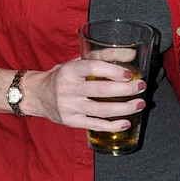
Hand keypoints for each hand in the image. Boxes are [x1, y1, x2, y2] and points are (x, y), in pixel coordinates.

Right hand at [26, 58, 145, 130]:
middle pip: (101, 90)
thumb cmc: (64, 75)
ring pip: (101, 110)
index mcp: (69, 70)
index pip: (92, 67)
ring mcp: (69, 107)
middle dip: (125, 89)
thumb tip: (132, 55)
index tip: (129, 74)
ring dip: (124, 108)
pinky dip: (113, 125)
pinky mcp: (71, 121)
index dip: (112, 70)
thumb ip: (104, 56)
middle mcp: (67, 88)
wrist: (37, 95)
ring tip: (140, 104)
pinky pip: (95, 125)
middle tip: (141, 86)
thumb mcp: (78, 61)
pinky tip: (126, 122)